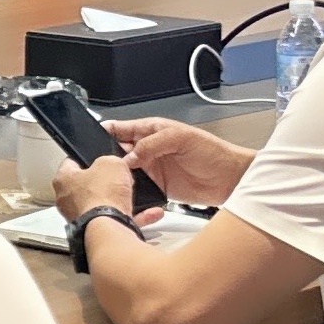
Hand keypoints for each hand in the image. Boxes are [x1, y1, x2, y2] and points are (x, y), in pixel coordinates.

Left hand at [51, 156, 151, 226]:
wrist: (110, 228)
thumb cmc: (103, 196)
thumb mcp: (112, 163)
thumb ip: (111, 160)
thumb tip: (114, 165)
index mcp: (63, 180)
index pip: (71, 163)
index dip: (88, 158)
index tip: (99, 158)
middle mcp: (68, 200)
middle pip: (89, 185)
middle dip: (107, 181)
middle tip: (120, 176)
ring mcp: (82, 218)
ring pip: (104, 204)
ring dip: (121, 200)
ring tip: (136, 194)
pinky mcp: (96, 231)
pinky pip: (116, 220)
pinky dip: (133, 216)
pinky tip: (150, 212)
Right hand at [99, 118, 255, 206]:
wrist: (231, 179)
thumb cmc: (213, 152)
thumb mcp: (181, 138)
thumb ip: (153, 143)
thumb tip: (130, 156)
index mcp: (151, 131)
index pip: (120, 129)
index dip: (104, 133)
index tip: (92, 141)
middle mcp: (148, 150)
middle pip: (117, 153)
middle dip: (106, 158)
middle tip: (102, 167)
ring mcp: (152, 170)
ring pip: (124, 173)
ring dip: (118, 178)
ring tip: (113, 182)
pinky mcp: (157, 188)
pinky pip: (137, 190)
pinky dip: (130, 193)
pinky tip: (128, 194)